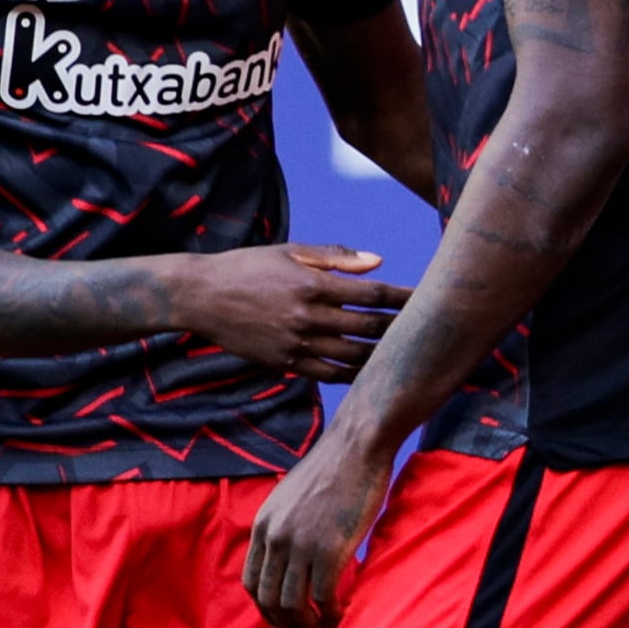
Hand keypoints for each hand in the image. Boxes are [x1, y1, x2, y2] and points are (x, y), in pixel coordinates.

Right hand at [172, 243, 407, 380]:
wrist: (200, 296)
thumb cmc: (247, 267)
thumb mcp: (289, 252)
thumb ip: (335, 257)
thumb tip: (378, 261)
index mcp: (311, 284)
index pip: (371, 292)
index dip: (402, 296)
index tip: (426, 297)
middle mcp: (307, 317)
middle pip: (368, 327)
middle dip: (400, 327)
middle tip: (428, 328)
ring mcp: (295, 344)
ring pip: (352, 356)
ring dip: (382, 356)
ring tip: (405, 355)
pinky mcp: (284, 363)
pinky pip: (327, 375)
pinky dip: (352, 375)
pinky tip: (369, 373)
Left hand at [242, 424, 396, 627]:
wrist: (357, 445)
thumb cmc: (332, 469)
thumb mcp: (290, 497)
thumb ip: (283, 525)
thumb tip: (288, 554)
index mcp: (263, 525)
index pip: (252, 583)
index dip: (266, 609)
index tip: (283, 621)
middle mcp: (275, 537)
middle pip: (269, 599)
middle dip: (287, 624)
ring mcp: (301, 545)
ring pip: (294, 605)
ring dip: (309, 626)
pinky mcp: (330, 550)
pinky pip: (323, 597)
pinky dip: (330, 615)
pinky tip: (341, 616)